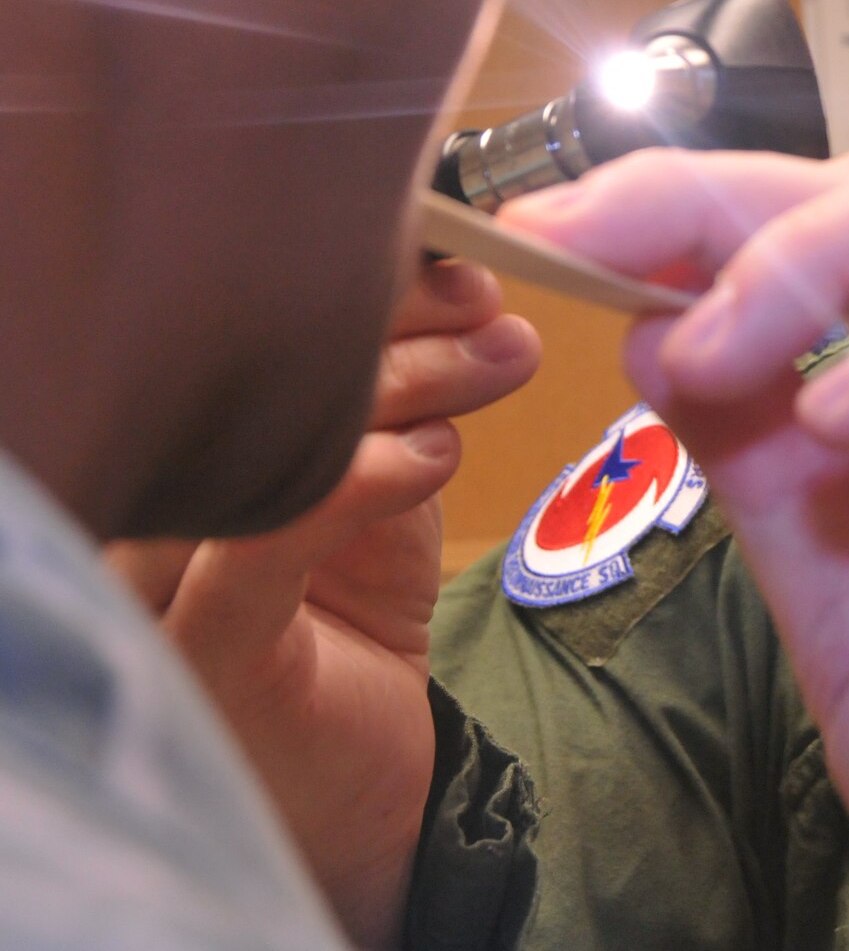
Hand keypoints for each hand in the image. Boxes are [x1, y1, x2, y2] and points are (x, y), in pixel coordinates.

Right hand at [105, 258, 539, 949]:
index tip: (458, 257)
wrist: (362, 789)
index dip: (352, 279)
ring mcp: (158, 581)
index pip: (249, 333)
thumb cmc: (353, 627)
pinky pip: (264, 539)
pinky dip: (358, 477)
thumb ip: (398, 400)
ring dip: (401, 380)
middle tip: (489, 303)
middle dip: (389, 316)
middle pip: (253, 368)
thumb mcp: (378, 491)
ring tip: (496, 358)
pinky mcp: (203, 652)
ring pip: (269, 436)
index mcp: (189, 450)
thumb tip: (472, 293)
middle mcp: (154, 503)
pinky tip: (430, 454)